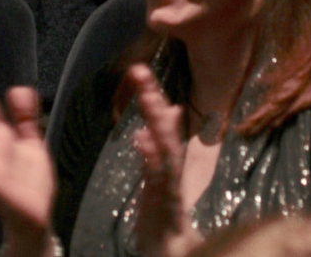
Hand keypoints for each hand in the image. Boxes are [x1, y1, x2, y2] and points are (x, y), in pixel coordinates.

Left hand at [130, 64, 203, 256]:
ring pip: (167, 149)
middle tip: (140, 71)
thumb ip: (161, 146)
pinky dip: (151, 157)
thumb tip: (171, 111)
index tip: (139, 71)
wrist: (171, 254)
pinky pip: (158, 179)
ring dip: (156, 121)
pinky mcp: (164, 205)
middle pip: (165, 129)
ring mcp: (170, 187)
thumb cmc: (163, 216)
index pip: (161, 124)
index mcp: (167, 163)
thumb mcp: (160, 177)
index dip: (152, 97)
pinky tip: (142, 138)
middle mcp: (171, 171)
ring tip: (146, 96)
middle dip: (153, 100)